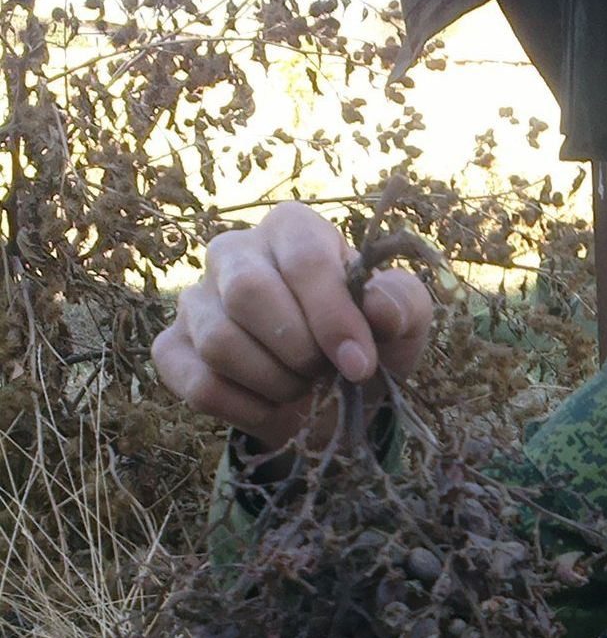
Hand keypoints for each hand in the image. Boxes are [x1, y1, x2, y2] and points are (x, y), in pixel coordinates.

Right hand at [152, 201, 434, 455]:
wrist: (331, 399)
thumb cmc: (367, 343)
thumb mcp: (404, 322)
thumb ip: (402, 304)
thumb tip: (378, 307)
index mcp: (293, 229)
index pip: (303, 259)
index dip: (332, 317)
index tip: (360, 364)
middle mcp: (234, 252)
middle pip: (248, 293)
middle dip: (298, 349)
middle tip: (325, 372)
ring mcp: (195, 299)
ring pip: (219, 341)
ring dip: (274, 381)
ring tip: (302, 385)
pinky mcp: (171, 347)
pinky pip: (198, 383)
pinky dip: (246, 408)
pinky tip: (272, 405)